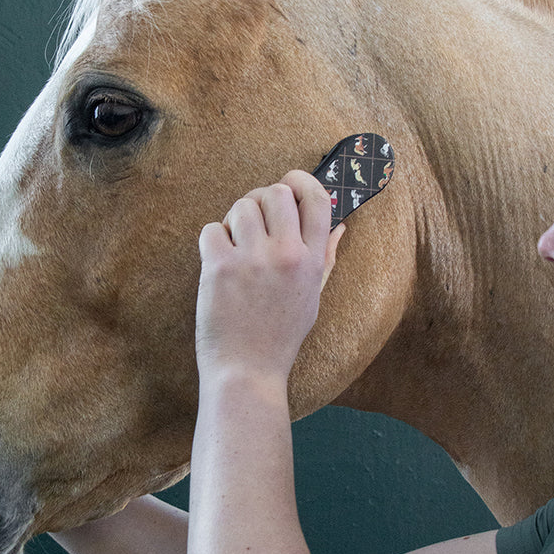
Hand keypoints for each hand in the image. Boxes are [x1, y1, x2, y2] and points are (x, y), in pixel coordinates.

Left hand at [195, 171, 343, 384]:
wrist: (246, 372)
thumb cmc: (279, 337)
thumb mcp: (313, 298)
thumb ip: (325, 258)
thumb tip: (341, 225)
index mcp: (311, 261)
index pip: (317, 199)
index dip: (302, 181)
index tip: (290, 182)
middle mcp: (286, 255)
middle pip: (275, 192)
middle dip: (261, 200)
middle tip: (253, 222)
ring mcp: (252, 260)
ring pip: (241, 206)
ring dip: (235, 221)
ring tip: (236, 248)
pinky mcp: (219, 267)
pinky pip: (212, 228)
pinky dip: (213, 240)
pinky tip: (219, 262)